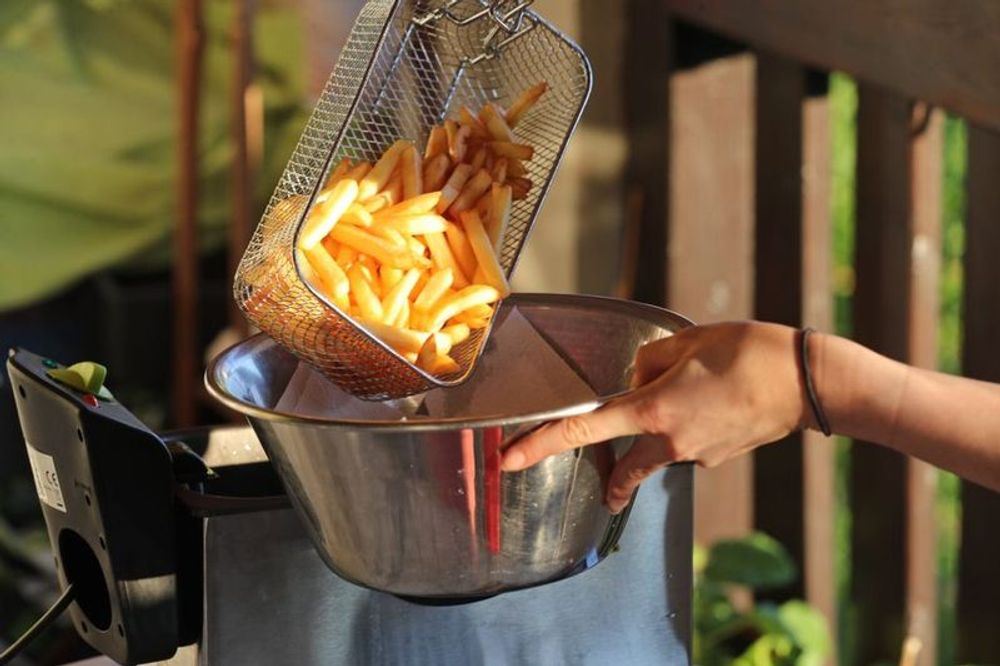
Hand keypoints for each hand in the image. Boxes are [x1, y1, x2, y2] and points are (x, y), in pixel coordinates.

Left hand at [501, 322, 808, 512]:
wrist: (808, 382)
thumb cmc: (747, 352)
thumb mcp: (687, 341)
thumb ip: (648, 362)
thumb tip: (638, 384)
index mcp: (654, 409)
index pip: (584, 429)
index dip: (541, 444)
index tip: (510, 460)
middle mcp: (670, 441)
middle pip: (624, 465)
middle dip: (613, 480)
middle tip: (606, 491)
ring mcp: (696, 455)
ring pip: (659, 450)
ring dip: (659, 433)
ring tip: (695, 396)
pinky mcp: (718, 458)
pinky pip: (688, 445)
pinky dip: (688, 429)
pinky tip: (714, 405)